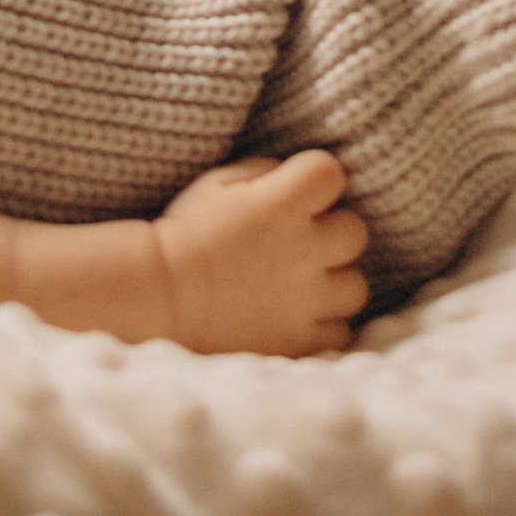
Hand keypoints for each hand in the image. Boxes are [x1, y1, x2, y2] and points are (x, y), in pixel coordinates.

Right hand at [152, 151, 368, 356]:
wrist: (160, 299)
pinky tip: (297, 316)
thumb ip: (264, 173)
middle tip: (301, 240)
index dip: (318, 178)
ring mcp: (306, 301)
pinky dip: (323, 324)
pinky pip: (338, 333)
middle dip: (332, 232)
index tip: (300, 189)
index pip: (330, 174)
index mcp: (282, 205)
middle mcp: (304, 251)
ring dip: (334, 282)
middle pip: (354, 232)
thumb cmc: (185, 234)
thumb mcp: (217, 183)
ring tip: (302, 283)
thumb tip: (293, 177)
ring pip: (354, 288)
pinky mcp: (300, 342)